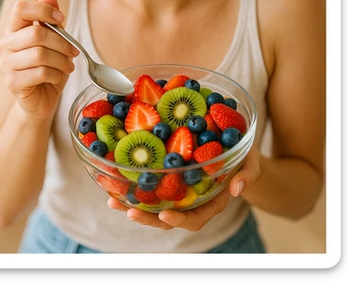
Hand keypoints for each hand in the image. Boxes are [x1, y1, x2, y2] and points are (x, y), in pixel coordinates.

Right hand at [0, 0, 78, 118]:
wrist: (42, 98)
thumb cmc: (48, 67)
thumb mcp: (55, 40)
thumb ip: (51, 19)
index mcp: (14, 30)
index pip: (21, 8)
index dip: (44, 10)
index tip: (61, 19)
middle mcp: (5, 45)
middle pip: (36, 33)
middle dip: (62, 42)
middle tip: (74, 51)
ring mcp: (6, 64)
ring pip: (40, 54)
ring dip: (61, 61)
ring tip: (68, 66)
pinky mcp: (13, 82)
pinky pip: (41, 72)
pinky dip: (56, 74)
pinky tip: (58, 76)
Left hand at [107, 144, 260, 230]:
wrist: (234, 145)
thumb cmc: (243, 157)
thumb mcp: (251, 162)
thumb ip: (247, 175)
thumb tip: (237, 189)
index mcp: (211, 201)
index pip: (195, 218)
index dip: (180, 220)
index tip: (165, 215)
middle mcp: (192, 200)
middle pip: (167, 217)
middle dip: (147, 217)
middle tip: (129, 211)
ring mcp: (178, 190)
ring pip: (153, 204)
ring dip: (133, 205)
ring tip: (113, 200)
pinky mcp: (168, 177)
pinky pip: (150, 186)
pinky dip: (133, 186)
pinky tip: (115, 181)